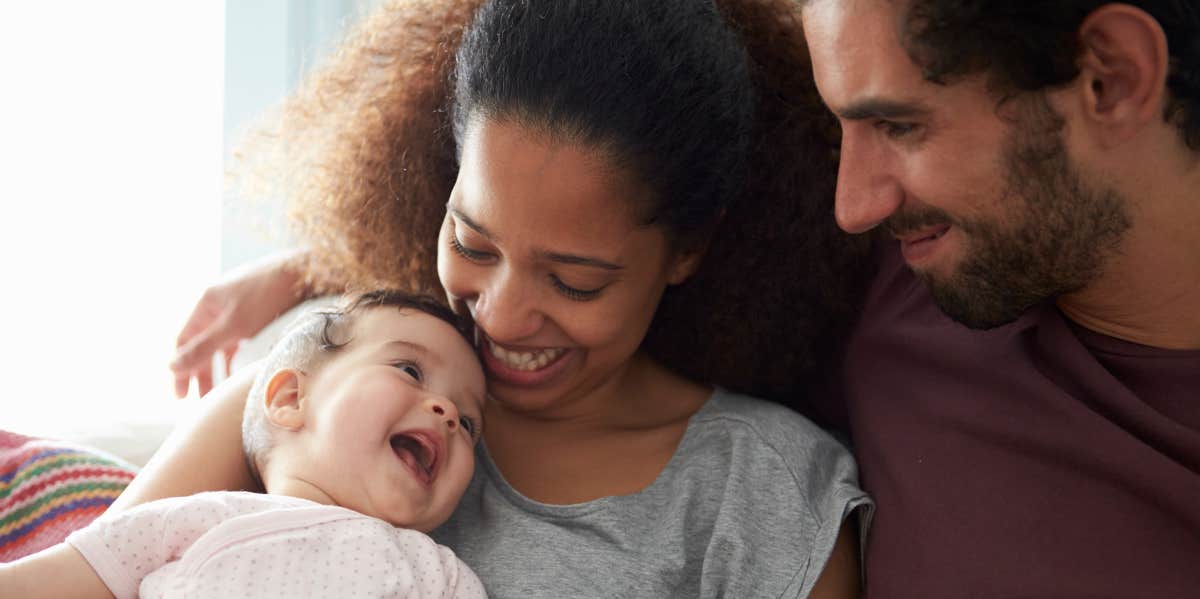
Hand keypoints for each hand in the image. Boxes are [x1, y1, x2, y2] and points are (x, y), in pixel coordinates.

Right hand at [171, 250, 307, 397]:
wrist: (305, 273)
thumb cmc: (268, 295)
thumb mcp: (233, 326)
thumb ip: (203, 348)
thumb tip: (172, 367)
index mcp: (206, 303)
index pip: (184, 341)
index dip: (180, 368)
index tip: (181, 396)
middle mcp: (218, 305)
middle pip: (201, 344)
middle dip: (199, 372)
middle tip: (199, 400)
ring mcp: (237, 309)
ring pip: (220, 344)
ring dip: (217, 368)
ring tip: (218, 393)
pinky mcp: (256, 314)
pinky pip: (238, 341)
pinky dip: (235, 358)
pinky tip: (237, 374)